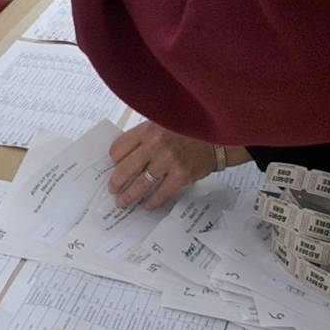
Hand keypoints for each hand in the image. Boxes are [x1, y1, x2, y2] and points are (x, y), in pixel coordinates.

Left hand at [108, 122, 232, 209]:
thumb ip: (144, 137)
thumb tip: (122, 157)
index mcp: (147, 129)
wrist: (216, 140)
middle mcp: (155, 144)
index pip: (119, 149)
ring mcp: (168, 161)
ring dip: (129, 196)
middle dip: (116, 182)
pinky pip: (160, 193)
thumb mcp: (162, 124)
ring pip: (140, 184)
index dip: (114, 160)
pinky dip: (151, 202)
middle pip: (125, 168)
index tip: (113, 167)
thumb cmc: (187, 132)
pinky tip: (146, 205)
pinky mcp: (181, 175)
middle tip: (113, 189)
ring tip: (123, 202)